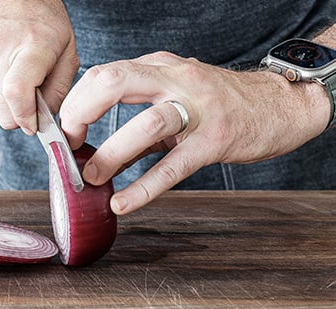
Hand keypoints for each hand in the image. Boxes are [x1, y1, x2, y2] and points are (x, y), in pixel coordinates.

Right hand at [0, 0, 78, 133]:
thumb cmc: (40, 14)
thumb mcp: (67, 48)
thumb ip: (59, 87)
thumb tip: (46, 118)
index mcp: (30, 48)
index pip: (16, 93)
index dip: (26, 117)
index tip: (36, 124)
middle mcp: (0, 53)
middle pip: (2, 110)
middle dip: (19, 118)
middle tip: (33, 106)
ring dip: (9, 104)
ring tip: (23, 81)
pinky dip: (0, 90)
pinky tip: (10, 71)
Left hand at [59, 51, 330, 214]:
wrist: (280, 105)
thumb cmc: (218, 102)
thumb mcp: (174, 95)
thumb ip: (136, 116)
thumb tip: (94, 150)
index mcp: (158, 66)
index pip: (103, 73)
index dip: (76, 102)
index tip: (65, 130)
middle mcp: (174, 79)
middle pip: (114, 82)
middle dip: (81, 112)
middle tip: (70, 144)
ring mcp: (197, 108)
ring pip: (145, 124)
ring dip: (110, 153)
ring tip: (91, 176)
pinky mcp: (215, 140)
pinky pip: (173, 166)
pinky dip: (144, 188)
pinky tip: (123, 203)